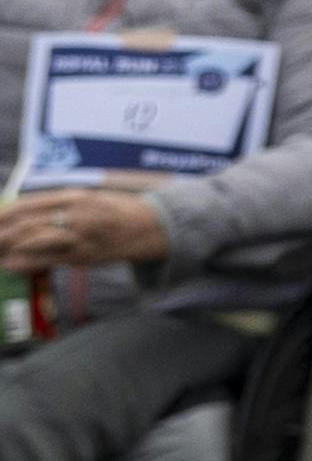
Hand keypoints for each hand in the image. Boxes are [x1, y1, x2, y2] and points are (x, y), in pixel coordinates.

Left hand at [0, 188, 173, 270]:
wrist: (149, 226)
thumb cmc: (112, 211)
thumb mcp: (84, 200)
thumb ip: (54, 205)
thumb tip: (18, 213)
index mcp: (72, 196)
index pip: (26, 204)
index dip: (2, 214)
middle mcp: (74, 213)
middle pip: (26, 223)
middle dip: (1, 234)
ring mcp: (80, 234)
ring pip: (34, 240)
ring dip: (9, 248)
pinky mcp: (85, 255)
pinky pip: (49, 259)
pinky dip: (26, 262)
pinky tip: (11, 265)